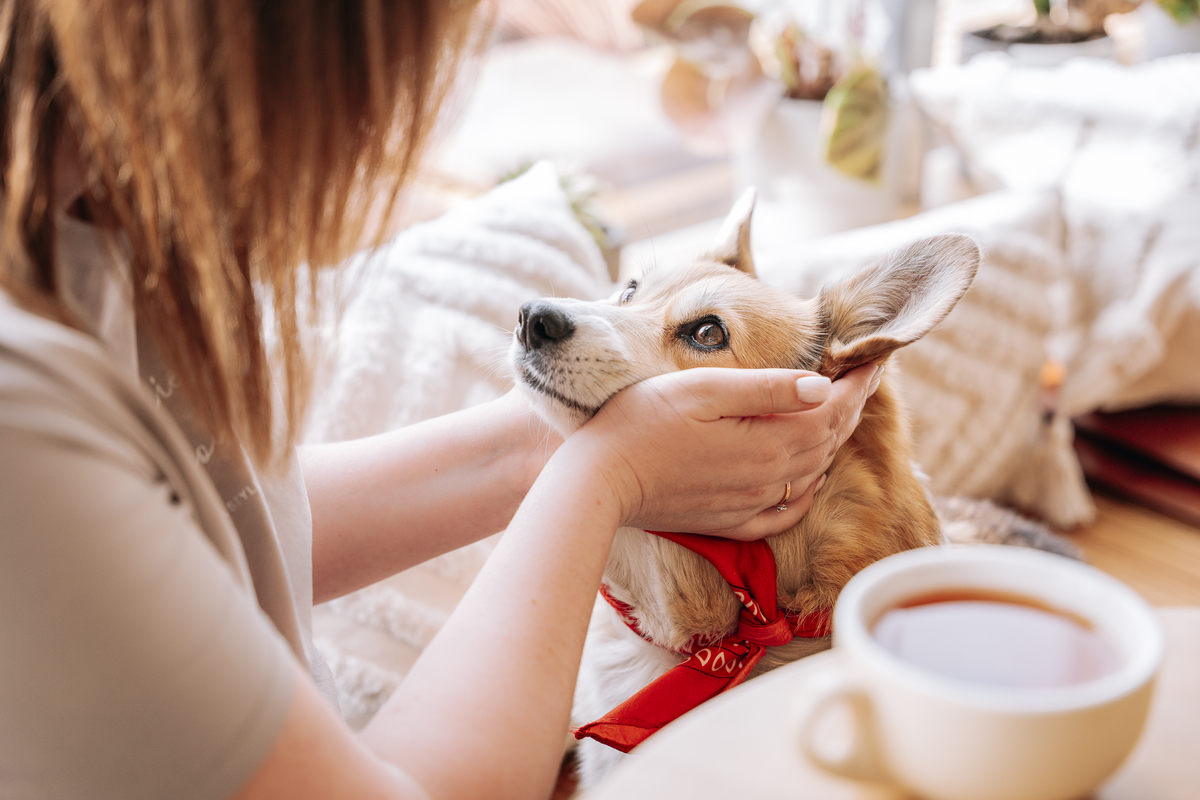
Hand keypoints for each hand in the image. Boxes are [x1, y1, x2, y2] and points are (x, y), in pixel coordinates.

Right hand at [565, 362, 881, 540]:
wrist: (598, 483)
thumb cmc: (641, 422)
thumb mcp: (703, 389)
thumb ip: (766, 389)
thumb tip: (823, 387)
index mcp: (767, 442)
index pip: (832, 410)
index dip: (858, 383)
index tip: (875, 357)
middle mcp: (768, 479)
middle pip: (827, 440)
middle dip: (851, 406)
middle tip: (865, 376)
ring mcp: (750, 505)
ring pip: (812, 472)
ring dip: (832, 441)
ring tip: (842, 412)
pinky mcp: (730, 521)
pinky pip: (786, 511)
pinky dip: (808, 488)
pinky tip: (810, 476)